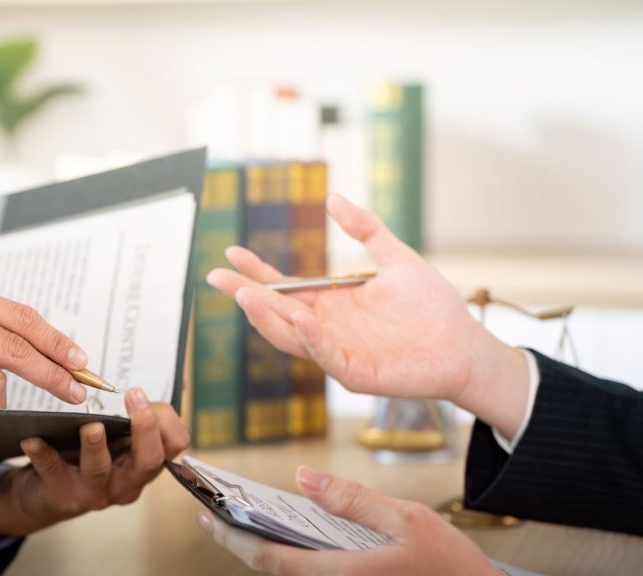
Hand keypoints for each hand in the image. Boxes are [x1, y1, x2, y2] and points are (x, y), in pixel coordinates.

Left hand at [0, 387, 190, 535]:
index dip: (168, 422)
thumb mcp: (116, 439)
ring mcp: (95, 493)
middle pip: (148, 461)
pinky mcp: (63, 495)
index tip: (150, 397)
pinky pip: (53, 472)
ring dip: (96, 446)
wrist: (44, 492)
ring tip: (91, 426)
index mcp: (143, 464)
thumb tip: (139, 395)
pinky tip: (32, 439)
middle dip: (144, 428)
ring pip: (100, 470)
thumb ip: (131, 420)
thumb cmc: (85, 456)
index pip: (174, 446)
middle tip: (135, 397)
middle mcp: (126, 482)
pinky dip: (43, 454)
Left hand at [198, 467, 495, 575]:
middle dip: (237, 541)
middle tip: (211, 516)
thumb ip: (352, 499)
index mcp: (342, 573)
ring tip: (241, 520)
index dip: (232, 537)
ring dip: (262, 550)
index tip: (206, 516)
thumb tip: (305, 477)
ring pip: (289, 574)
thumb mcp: (407, 519)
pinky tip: (288, 536)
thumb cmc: (450, 567)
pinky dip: (289, 557)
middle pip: (271, 569)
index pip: (269, 558)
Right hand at [206, 193, 527, 436]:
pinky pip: (327, 356)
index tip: (232, 252)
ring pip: (290, 337)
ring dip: (267, 318)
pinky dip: (311, 339)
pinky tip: (299, 317)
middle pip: (275, 312)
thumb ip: (365, 229)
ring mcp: (338, 352)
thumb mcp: (396, 258)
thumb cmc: (432, 308)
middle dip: (245, 295)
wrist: (465, 345)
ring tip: (246, 295)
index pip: (283, 288)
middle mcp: (327, 329)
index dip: (256, 272)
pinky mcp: (357, 373)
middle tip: (217, 276)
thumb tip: (332, 198)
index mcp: (330, 304)